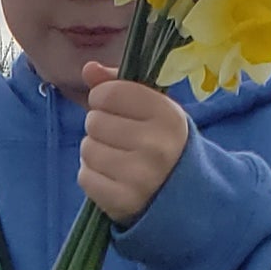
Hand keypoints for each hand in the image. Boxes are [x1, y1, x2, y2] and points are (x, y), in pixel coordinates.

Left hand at [78, 64, 190, 223]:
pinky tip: (112, 177)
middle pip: (94, 121)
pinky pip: (85, 177)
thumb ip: (119, 84)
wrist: (185, 195)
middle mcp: (156, 145)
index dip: (102, 98)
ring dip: (95, 151)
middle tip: (118, 137)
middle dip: (100, 127)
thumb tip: (88, 68)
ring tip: (116, 158)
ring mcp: (140, 176)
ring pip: (87, 149)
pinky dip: (92, 176)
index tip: (113, 108)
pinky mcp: (123, 201)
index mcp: (167, 115)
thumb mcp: (153, 108)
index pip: (110, 93)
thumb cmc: (162, 142)